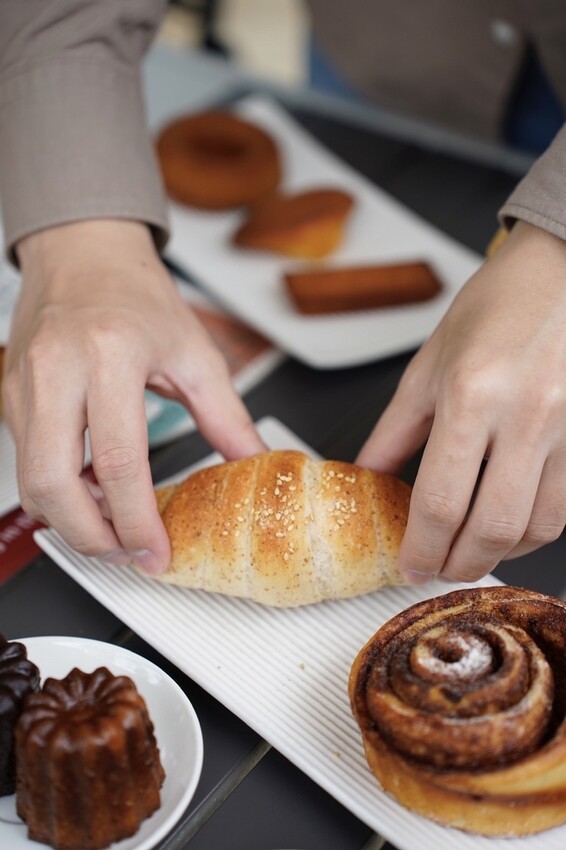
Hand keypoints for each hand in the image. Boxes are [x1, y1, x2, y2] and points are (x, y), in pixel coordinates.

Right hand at [3, 220, 264, 572]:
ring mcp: (24, 385)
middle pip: (55, 485)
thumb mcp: (195, 353)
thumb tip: (252, 463)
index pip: (121, 462)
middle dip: (92, 538)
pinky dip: (57, 491)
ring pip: (31, 482)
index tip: (156, 552)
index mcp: (111, 355)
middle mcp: (58, 370)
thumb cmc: (136, 295)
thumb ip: (227, 417)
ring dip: (70, 520)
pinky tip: (92, 490)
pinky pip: (26, 462)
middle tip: (127, 553)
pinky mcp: (9, 396)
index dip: (138, 522)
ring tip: (113, 525)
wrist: (84, 253)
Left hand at [357, 221, 565, 583]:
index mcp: (470, 394)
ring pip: (535, 527)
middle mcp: (525, 415)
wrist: (564, 269)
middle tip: (437, 568)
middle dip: (457, 564)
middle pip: (490, 529)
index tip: (410, 566)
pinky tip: (508, 526)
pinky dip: (532, 530)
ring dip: (497, 554)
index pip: (439, 501)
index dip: (421, 548)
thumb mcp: (430, 364)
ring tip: (470, 552)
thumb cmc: (497, 306)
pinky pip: (565, 508)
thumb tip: (368, 476)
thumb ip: (396, 430)